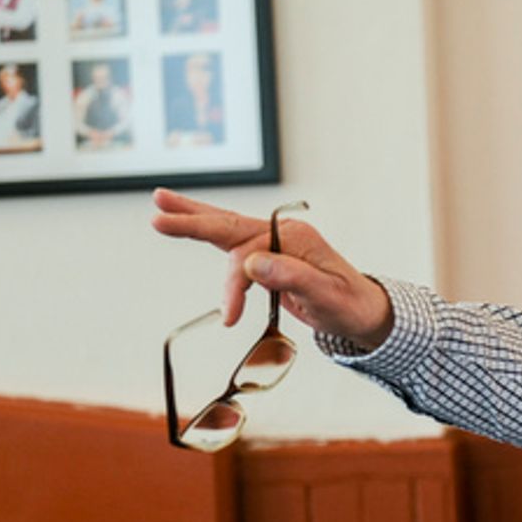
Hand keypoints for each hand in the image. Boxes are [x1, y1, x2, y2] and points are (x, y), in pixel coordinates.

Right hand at [151, 188, 393, 349]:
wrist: (363, 313)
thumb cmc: (348, 306)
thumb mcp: (326, 296)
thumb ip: (292, 277)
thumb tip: (252, 263)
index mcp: (294, 239)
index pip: (247, 253)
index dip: (233, 284)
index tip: (230, 317)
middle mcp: (282, 233)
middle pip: (229, 223)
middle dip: (193, 220)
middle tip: (158, 212)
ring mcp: (275, 242)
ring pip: (227, 227)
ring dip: (194, 218)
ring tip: (161, 204)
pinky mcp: (270, 255)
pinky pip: (233, 242)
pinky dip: (210, 234)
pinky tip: (189, 223)